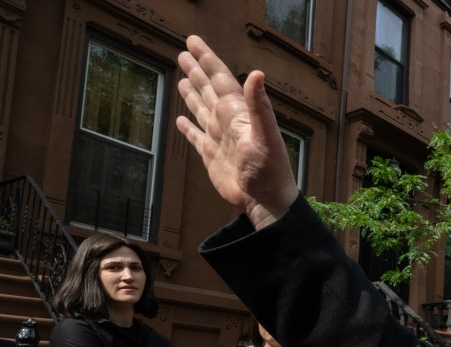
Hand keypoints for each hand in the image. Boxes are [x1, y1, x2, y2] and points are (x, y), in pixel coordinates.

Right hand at [176, 35, 298, 227]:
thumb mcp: (266, 135)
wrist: (265, 200)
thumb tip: (257, 74)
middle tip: (183, 51)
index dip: (207, 59)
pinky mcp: (212, 156)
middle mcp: (227, 121)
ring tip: (182, 77)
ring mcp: (219, 138)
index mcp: (237, 113)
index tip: (193, 41)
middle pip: (208, 89)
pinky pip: (196, 136)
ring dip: (192, 93)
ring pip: (201, 109)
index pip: (220, 79)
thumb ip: (259, 106)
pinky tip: (180, 120)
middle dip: (197, 70)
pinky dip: (187, 128)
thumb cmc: (270, 169)